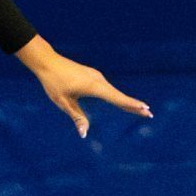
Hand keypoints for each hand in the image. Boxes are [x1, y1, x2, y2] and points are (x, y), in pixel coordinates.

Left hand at [16, 37, 151, 138]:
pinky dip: (117, 96)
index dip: (131, 105)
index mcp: (93, 86)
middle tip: (149, 113)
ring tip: (139, 109)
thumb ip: (76, 117)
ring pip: (114, 91)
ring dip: (126, 100)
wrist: (47, 61)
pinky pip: (108, 88)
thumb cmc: (53, 82)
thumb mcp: (63, 102)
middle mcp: (98, 79)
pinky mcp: (92, 75)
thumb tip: (84, 133)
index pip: (116, 98)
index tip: (145, 109)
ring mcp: (96, 76)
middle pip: (119, 95)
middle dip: (134, 105)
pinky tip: (121, 101)